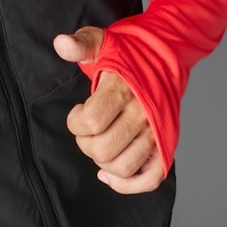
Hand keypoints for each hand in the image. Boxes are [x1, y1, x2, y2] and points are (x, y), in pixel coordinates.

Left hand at [53, 27, 165, 193]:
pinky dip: (127, 184)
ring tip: (101, 143)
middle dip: (87, 144)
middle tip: (88, 129)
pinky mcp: (165, 146)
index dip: (75, 122)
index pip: (92, 122)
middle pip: (104, 150)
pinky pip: (150, 179)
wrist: (166, 56)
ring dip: (104, 162)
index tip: (78, 111)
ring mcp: (156, 133)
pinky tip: (108, 174)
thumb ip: (80, 44)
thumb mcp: (101, 42)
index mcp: (125, 90)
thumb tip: (61, 43)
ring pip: (123, 167)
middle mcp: (143, 114)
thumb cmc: (129, 54)